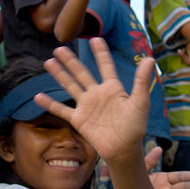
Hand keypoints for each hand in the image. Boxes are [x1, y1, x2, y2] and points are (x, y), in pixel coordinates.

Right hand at [37, 38, 152, 165]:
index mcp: (112, 88)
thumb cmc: (135, 126)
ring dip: (59, 75)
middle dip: (71, 61)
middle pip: (81, 73)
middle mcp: (97, 94)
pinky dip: (50, 104)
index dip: (100, 53)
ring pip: (70, 86)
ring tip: (49, 62)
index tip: (95, 39)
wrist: (124, 149)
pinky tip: (38, 96)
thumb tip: (150, 58)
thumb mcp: (140, 102)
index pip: (105, 66)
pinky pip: (62, 110)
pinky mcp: (79, 119)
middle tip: (60, 48)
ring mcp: (86, 106)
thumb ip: (142, 80)